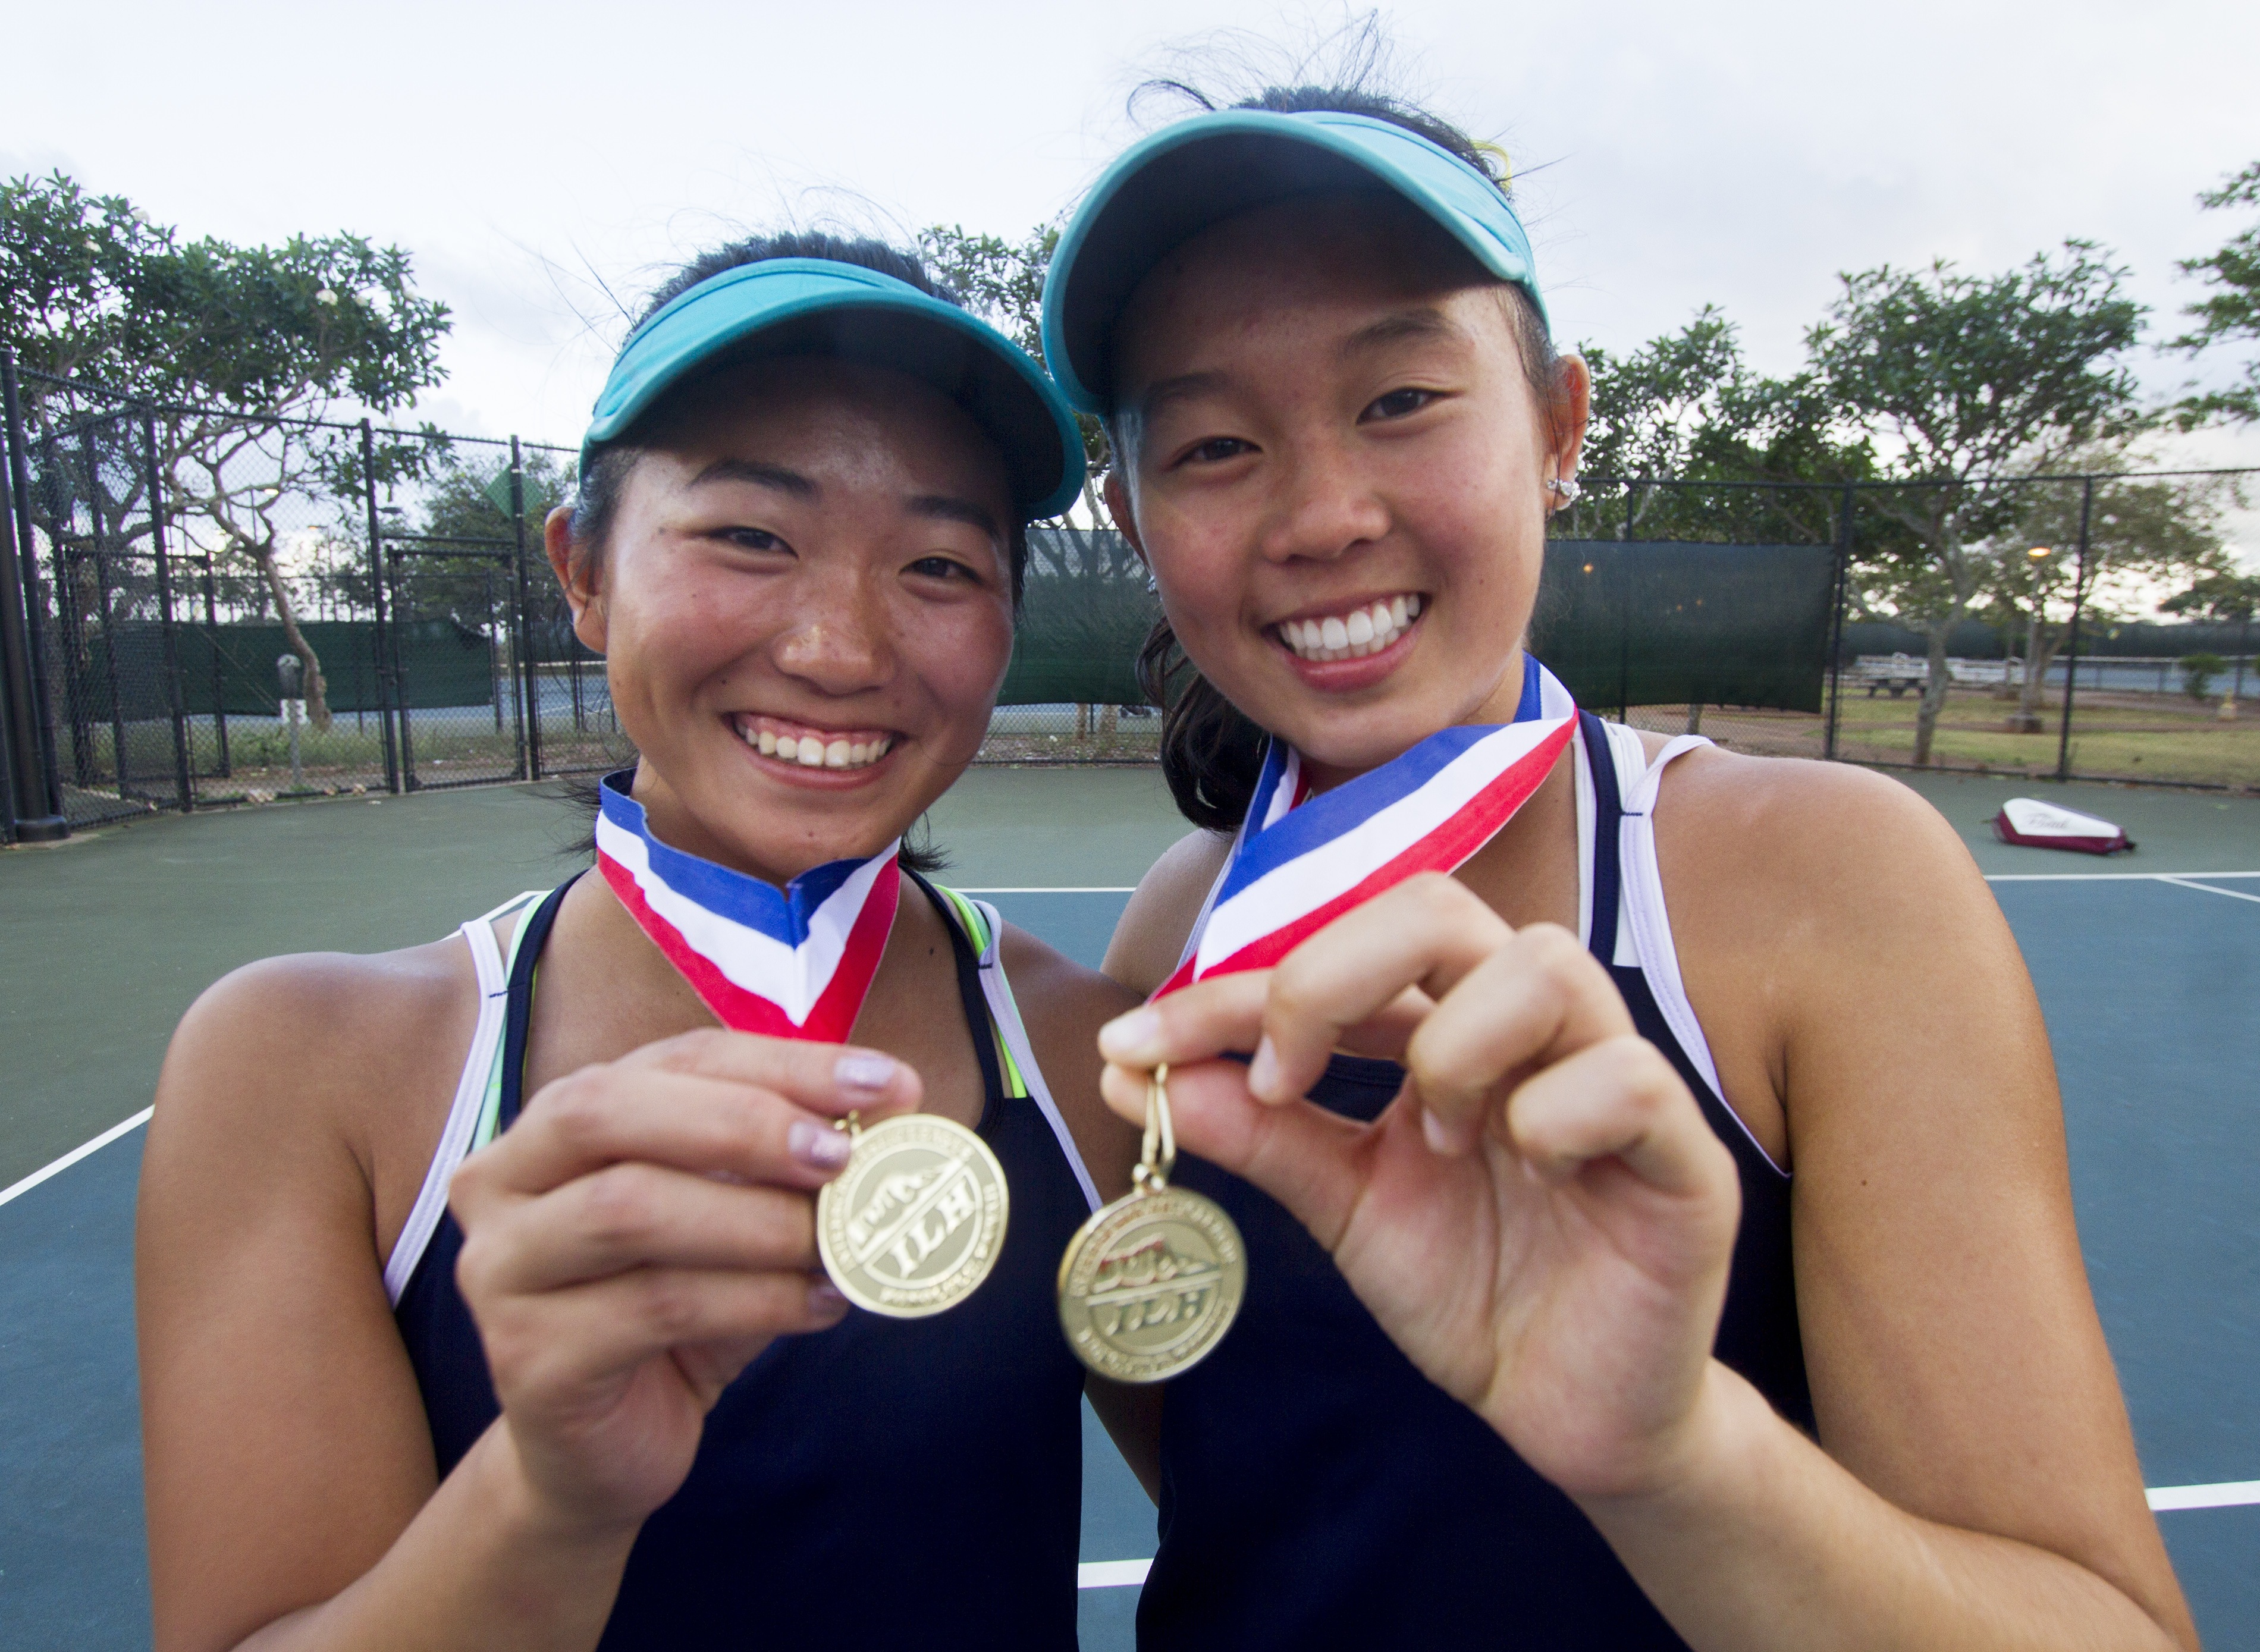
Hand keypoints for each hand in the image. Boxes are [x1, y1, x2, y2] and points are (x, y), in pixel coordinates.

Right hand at [449, 1030, 916, 1536]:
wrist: (604, 1450)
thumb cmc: (674, 1312)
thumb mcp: (732, 1217)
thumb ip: (786, 1161)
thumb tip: (895, 1105)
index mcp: (556, 1122)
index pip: (675, 1059)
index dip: (785, 1063)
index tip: (888, 1082)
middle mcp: (503, 1180)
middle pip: (612, 1112)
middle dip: (744, 1124)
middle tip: (843, 1155)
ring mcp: (501, 1269)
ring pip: (630, 1209)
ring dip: (757, 1221)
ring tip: (836, 1243)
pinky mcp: (528, 1356)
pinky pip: (656, 1307)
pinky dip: (758, 1299)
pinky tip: (820, 1305)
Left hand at [1097, 874, 1741, 1501]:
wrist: (1565, 1410)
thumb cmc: (1470, 1288)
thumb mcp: (1342, 1206)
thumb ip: (1257, 1133)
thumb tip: (1132, 1072)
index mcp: (1444, 1023)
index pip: (1333, 954)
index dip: (1228, 989)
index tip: (1137, 1044)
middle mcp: (1527, 1026)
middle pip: (1439, 907)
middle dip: (1332, 974)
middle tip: (1285, 1074)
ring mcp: (1611, 1075)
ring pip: (1546, 965)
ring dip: (1455, 1044)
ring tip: (1438, 1138)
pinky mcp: (1681, 1154)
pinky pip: (1628, 1078)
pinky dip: (1557, 1111)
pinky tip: (1528, 1166)